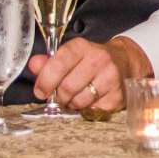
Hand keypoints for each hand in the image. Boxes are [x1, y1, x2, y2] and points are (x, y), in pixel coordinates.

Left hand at [28, 36, 142, 111]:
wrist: (123, 63)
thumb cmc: (90, 62)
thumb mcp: (70, 57)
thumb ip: (49, 62)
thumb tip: (34, 64)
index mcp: (82, 47)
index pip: (58, 64)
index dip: (45, 81)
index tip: (41, 91)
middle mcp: (99, 59)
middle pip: (67, 87)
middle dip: (59, 96)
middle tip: (61, 96)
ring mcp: (111, 77)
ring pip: (79, 101)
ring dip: (73, 104)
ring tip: (77, 97)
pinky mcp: (118, 95)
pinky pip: (92, 110)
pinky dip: (87, 110)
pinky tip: (90, 100)